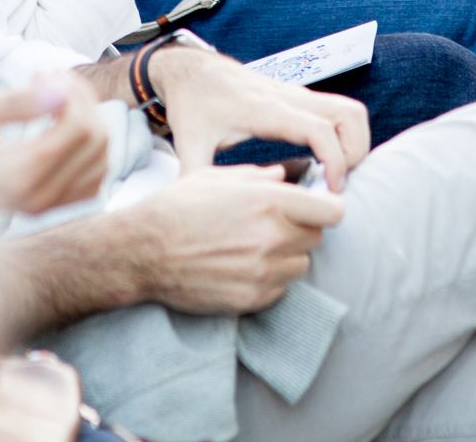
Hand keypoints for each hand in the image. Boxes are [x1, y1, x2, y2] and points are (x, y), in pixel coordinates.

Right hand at [0, 77, 110, 214]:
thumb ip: (14, 103)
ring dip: (87, 119)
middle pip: (96, 139)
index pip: (78, 126)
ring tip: (52, 98)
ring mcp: (43, 207)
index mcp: (17, 175)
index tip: (39, 72)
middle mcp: (37, 197)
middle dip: (81, 99)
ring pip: (101, 158)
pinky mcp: (45, 207)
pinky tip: (59, 127)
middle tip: (46, 78)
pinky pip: (93, 179)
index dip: (70, 90)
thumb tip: (61, 90)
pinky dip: (88, 148)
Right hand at [130, 165, 344, 313]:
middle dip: (301, 229)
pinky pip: (280, 289)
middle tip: (274, 226)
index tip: (317, 208)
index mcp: (268, 201)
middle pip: (317, 238)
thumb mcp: (217, 177)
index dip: (327, 207)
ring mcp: (263, 272)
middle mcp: (272, 237)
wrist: (142, 251)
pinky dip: (269, 279)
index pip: (333, 211)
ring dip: (287, 257)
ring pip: (301, 265)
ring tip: (255, 248)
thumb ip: (260, 176)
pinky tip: (242, 267)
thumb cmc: (178, 206)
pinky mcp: (252, 299)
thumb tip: (287, 176)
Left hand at [151, 47, 369, 191]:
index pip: (319, 129)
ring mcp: (297, 94)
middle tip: (337, 184)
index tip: (331, 190)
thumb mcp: (188, 143)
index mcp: (265, 110)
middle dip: (355, 153)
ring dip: (356, 143)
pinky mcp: (299, 97)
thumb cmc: (192, 104)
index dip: (335, 160)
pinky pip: (338, 111)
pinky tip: (323, 162)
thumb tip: (196, 217)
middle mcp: (288, 97)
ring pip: (351, 110)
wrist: (190, 69)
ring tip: (336, 174)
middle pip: (350, 114)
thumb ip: (195, 177)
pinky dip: (345, 136)